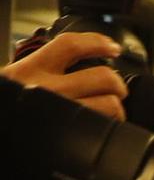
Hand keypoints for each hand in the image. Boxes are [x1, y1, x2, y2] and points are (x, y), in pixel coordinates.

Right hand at [2, 32, 128, 120]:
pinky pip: (103, 128)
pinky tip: (103, 125)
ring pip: (109, 104)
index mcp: (31, 69)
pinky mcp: (70, 136)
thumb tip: (75, 61)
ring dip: (117, 108)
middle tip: (116, 89)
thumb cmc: (8, 104)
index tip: (111, 47)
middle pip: (102, 77)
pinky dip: (109, 126)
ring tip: (110, 110)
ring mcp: (61, 114)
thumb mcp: (15, 78)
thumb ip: (42, 68)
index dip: (97, 42)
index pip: (70, 45)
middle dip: (117, 83)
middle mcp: (47, 89)